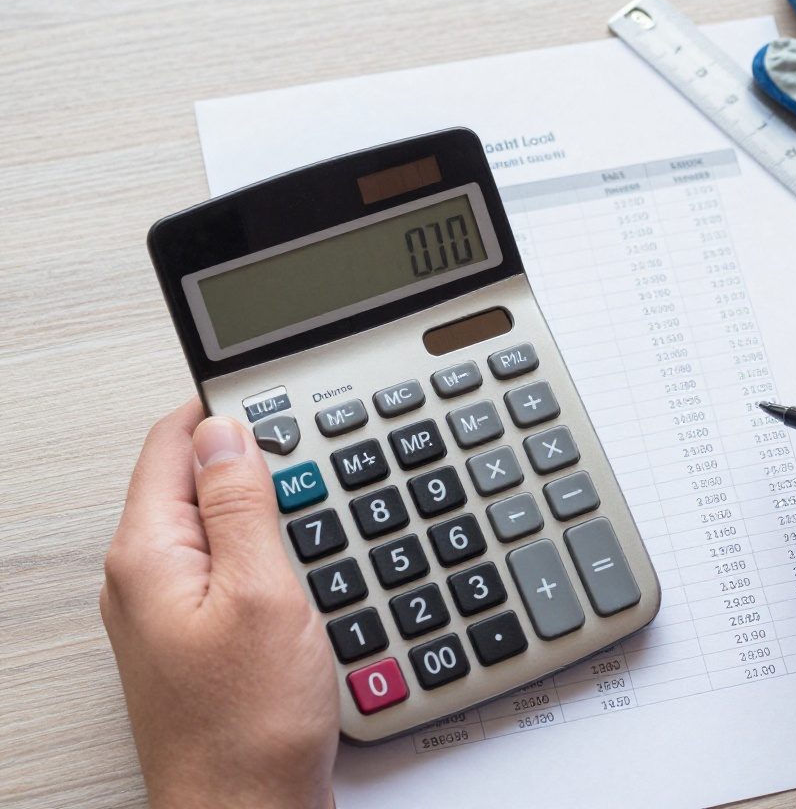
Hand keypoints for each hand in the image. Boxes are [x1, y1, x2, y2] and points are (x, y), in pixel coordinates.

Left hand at [101, 400, 338, 808]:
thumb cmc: (249, 725)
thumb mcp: (261, 592)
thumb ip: (242, 505)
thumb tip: (227, 432)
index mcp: (147, 554)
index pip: (174, 442)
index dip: (228, 411)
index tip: (281, 400)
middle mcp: (145, 576)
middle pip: (194, 479)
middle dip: (255, 460)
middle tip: (317, 461)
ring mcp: (169, 608)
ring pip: (218, 523)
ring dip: (269, 507)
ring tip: (321, 510)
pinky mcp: (198, 634)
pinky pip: (230, 565)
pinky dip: (270, 551)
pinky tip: (308, 565)